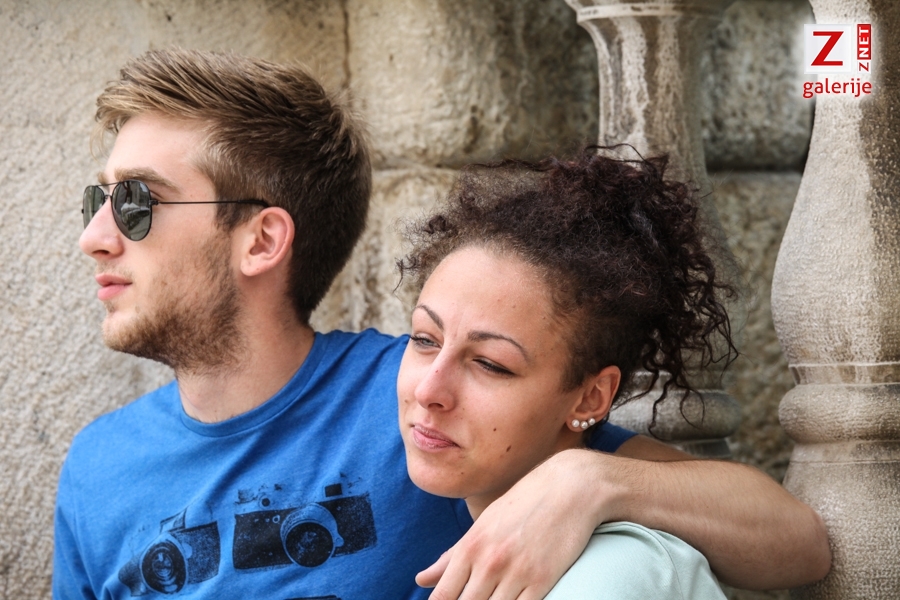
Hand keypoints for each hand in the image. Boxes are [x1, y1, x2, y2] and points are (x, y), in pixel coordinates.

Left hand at [417, 449, 608, 599]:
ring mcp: (516, 574)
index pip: (443, 596)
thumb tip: (420, 581)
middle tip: (473, 599)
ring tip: (493, 598)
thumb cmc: (523, 503)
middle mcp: (489, 562)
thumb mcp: (483, 525)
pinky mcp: (543, 582)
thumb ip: (451, 557)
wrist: (570, 487)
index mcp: (470, 546)